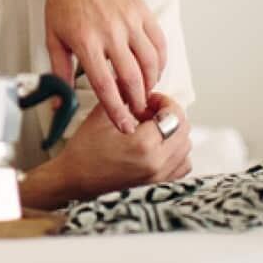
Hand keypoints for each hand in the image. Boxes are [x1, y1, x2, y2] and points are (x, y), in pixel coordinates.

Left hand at [40, 0, 167, 131]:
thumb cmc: (62, 2)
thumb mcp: (53, 38)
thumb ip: (58, 73)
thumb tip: (58, 104)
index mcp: (86, 41)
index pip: (105, 86)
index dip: (117, 110)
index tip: (124, 126)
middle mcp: (110, 32)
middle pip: (132, 78)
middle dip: (137, 102)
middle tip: (138, 114)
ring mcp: (129, 21)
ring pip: (150, 62)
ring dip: (151, 83)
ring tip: (144, 94)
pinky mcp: (142, 11)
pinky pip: (158, 42)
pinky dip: (160, 61)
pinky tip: (154, 71)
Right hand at [56, 93, 191, 198]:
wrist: (75, 179)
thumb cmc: (84, 150)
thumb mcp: (100, 115)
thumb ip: (121, 93)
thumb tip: (134, 78)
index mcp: (142, 145)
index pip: (174, 115)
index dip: (164, 101)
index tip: (150, 101)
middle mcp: (156, 163)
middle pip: (184, 129)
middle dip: (169, 115)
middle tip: (150, 112)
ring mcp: (159, 177)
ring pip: (186, 146)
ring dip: (174, 133)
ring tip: (153, 129)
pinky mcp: (158, 184)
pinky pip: (183, 164)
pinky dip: (176, 152)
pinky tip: (158, 146)